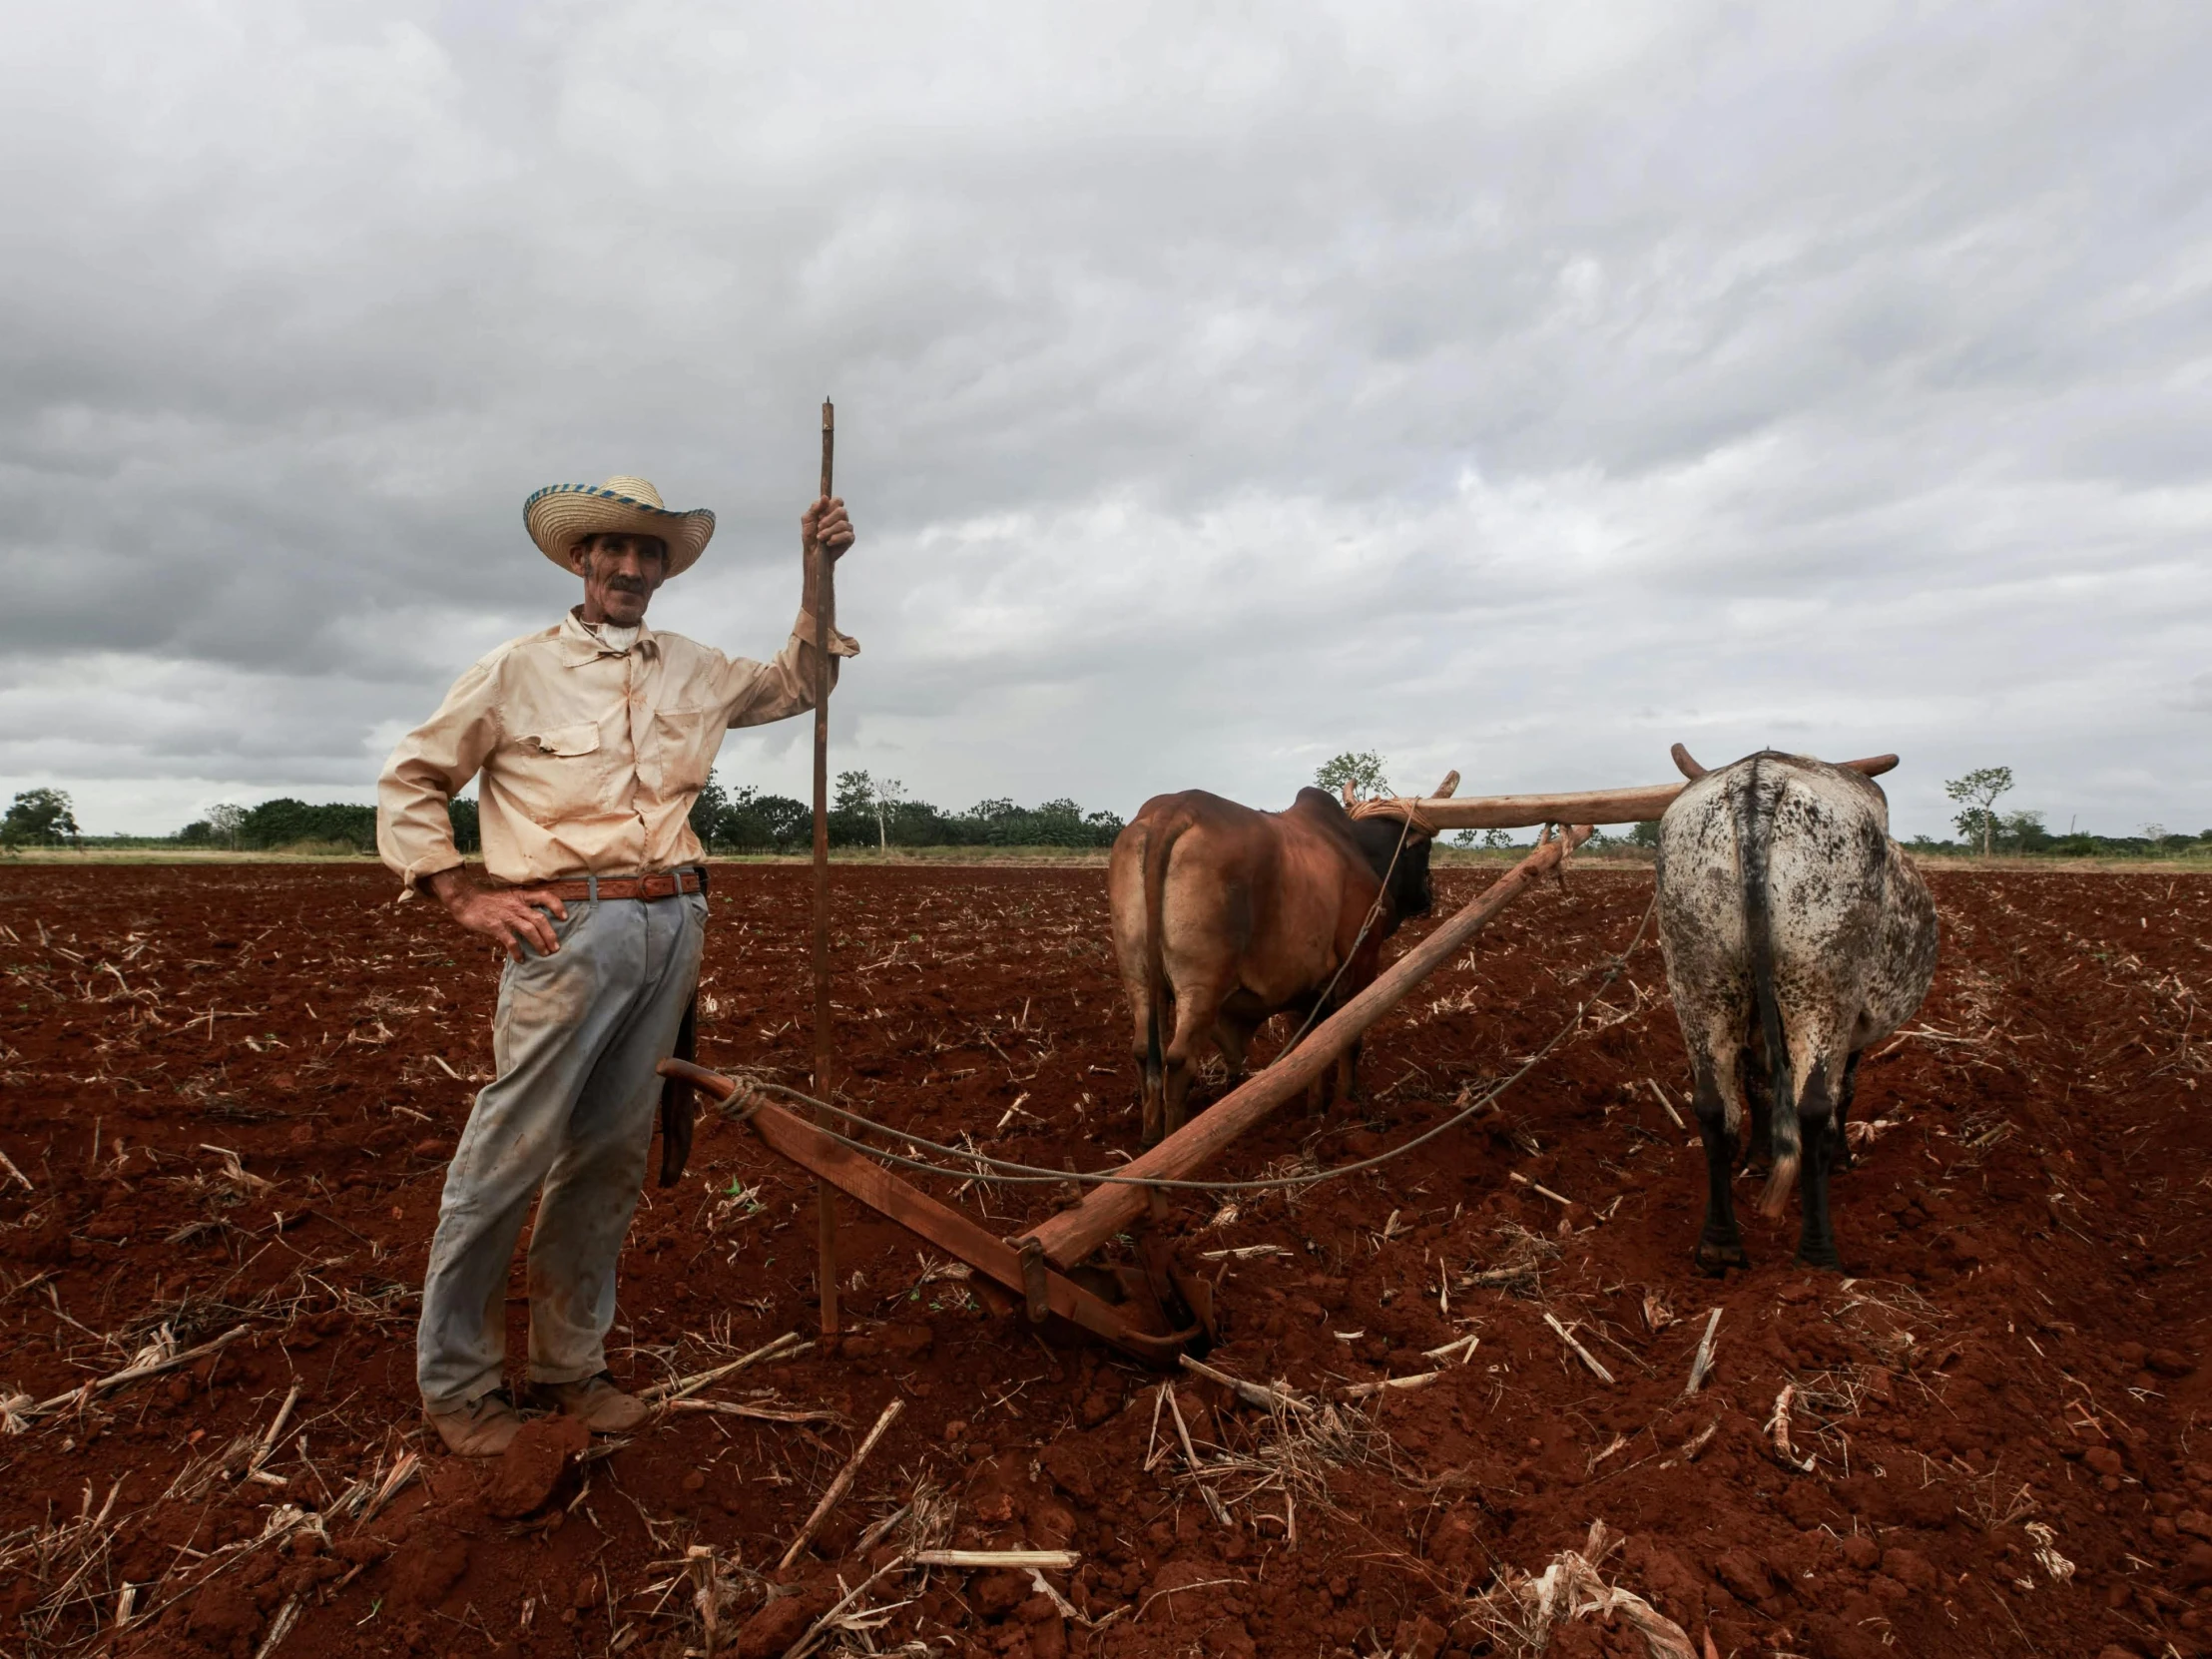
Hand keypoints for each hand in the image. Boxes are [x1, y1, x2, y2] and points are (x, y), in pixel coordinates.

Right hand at [425, 868, 567, 961]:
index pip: (545, 896)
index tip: (565, 917)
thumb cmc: (488, 899)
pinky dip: (517, 951)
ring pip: (529, 930)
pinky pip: (510, 941)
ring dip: (539, 943)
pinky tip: (521, 959)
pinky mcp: (495, 926)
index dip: (557, 906)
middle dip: (550, 935)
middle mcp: (516, 905)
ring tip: (545, 953)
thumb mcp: (508, 896)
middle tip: (556, 947)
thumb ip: (521, 904)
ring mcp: (506, 916)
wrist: (465, 899)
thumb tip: (536, 918)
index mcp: (521, 896)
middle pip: (540, 919)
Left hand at [801, 496, 854, 565]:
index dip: (830, 507)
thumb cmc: (810, 536)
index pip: (838, 501)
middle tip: (819, 527)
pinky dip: (836, 538)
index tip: (820, 515)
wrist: (813, 554)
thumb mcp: (808, 520)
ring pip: (843, 524)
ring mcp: (847, 528)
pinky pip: (847, 535)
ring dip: (829, 531)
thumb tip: (825, 498)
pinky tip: (828, 543)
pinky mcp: (850, 539)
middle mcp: (842, 518)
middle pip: (842, 511)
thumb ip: (815, 508)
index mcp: (832, 511)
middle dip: (828, 520)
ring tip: (820, 538)